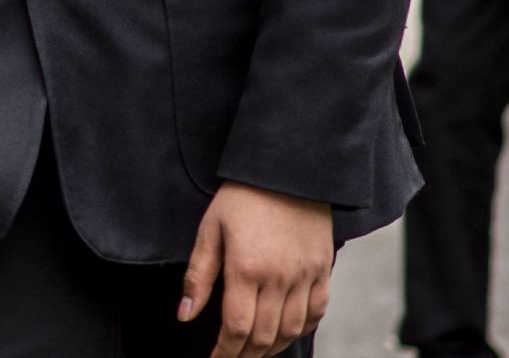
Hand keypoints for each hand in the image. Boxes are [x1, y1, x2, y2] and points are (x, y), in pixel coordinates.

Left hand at [181, 181, 332, 356]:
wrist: (286, 170)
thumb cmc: (241, 197)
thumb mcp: (209, 231)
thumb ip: (198, 277)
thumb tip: (184, 315)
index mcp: (247, 269)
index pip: (236, 327)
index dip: (225, 351)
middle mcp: (280, 278)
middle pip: (264, 335)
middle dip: (245, 355)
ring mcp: (306, 276)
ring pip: (291, 329)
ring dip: (272, 347)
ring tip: (254, 352)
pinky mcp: (323, 270)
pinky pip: (317, 312)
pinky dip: (301, 329)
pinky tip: (286, 333)